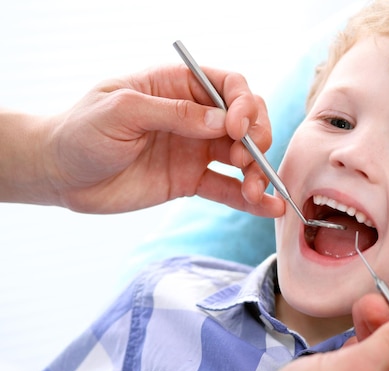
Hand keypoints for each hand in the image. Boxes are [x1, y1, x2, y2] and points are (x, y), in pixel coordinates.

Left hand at [1, 65, 283, 215]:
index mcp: (177, 86)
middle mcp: (193, 115)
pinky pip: (226, 187)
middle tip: (246, 160)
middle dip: (257, 139)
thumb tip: (224, 123)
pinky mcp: (190, 180)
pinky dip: (249, 198)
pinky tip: (268, 207)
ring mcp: (195, 149)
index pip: (229, 85)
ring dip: (256, 171)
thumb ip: (173, 113)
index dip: (244, 104)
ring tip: (254, 190)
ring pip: (242, 156)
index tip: (238, 129)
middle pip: (246, 120)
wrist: (60, 174)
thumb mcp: (122, 111)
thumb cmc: (81, 131)